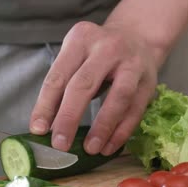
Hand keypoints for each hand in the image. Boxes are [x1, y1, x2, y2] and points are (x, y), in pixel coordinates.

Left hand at [29, 21, 157, 155]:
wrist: (138, 37)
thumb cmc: (99, 53)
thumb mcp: (77, 57)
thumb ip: (63, 86)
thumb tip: (47, 126)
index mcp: (81, 39)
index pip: (59, 76)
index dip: (46, 104)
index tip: (38, 130)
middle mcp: (108, 48)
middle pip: (85, 84)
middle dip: (70, 117)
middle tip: (60, 145)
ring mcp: (132, 64)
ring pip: (119, 97)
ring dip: (103, 126)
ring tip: (91, 149)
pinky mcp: (149, 82)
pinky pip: (136, 110)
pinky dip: (121, 132)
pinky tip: (109, 147)